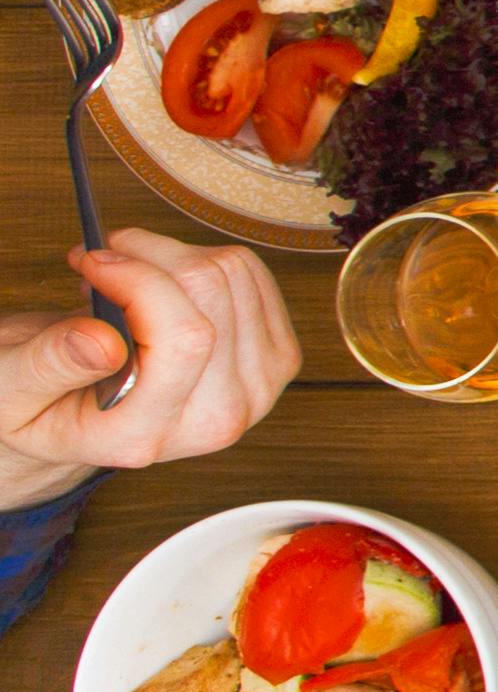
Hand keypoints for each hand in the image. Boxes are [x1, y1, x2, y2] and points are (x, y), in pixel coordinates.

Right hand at [0, 240, 301, 511]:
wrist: (77, 417)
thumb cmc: (37, 401)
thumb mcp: (10, 392)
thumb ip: (49, 366)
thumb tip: (101, 342)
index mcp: (146, 436)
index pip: (184, 339)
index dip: (139, 279)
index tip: (91, 260)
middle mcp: (215, 420)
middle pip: (211, 293)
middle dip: (147, 255)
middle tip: (98, 261)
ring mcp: (256, 390)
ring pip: (233, 274)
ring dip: (171, 256)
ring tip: (124, 280)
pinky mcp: (276, 359)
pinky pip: (252, 275)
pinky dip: (201, 262)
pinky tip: (161, 286)